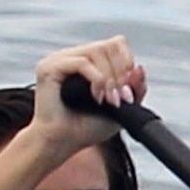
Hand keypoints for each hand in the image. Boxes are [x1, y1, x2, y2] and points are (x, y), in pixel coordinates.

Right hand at [31, 38, 144, 156]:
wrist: (60, 145)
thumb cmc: (85, 130)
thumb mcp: (120, 110)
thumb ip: (134, 90)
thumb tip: (140, 68)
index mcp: (88, 63)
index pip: (115, 44)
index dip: (127, 62)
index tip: (128, 89)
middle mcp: (73, 57)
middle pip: (108, 45)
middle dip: (121, 72)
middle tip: (119, 98)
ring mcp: (60, 60)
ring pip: (96, 51)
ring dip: (109, 78)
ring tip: (109, 100)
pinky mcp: (49, 68)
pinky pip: (81, 62)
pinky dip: (96, 79)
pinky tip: (96, 97)